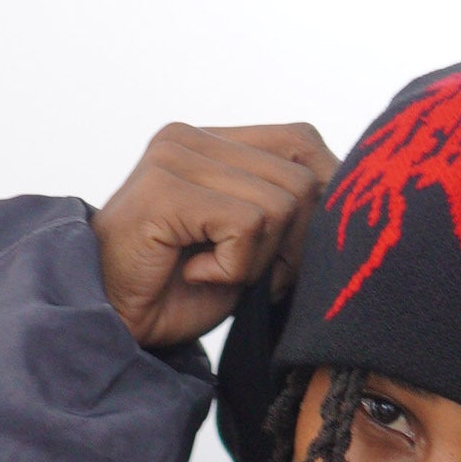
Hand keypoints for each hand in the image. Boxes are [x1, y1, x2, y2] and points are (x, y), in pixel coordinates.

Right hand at [91, 121, 337, 347]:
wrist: (110, 325)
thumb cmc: (176, 293)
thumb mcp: (248, 248)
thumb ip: (288, 214)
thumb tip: (350, 206)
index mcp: (214, 140)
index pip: (303, 143)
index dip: (319, 202)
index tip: (288, 259)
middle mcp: (193, 136)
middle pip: (303, 178)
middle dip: (292, 245)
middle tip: (250, 276)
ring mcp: (175, 155)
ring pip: (281, 204)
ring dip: (258, 260)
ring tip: (214, 272)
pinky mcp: (165, 186)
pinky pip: (248, 224)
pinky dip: (234, 267)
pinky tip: (196, 274)